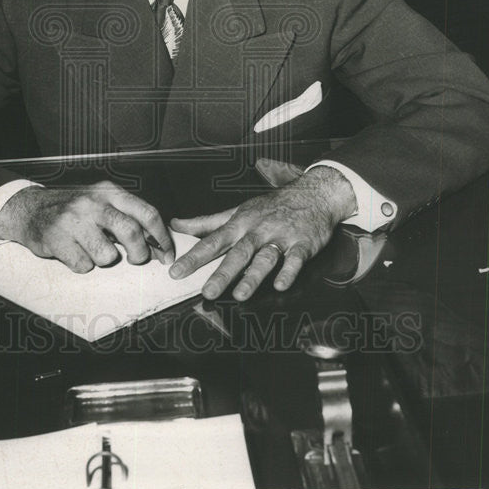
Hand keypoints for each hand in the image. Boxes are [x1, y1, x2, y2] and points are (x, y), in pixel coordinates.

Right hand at [0, 181, 174, 272]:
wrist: (30, 209)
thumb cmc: (74, 211)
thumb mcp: (102, 203)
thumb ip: (128, 218)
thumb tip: (158, 246)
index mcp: (109, 192)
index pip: (146, 212)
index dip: (161, 237)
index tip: (166, 254)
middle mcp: (93, 202)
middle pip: (131, 232)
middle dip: (140, 254)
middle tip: (137, 260)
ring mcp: (74, 220)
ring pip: (107, 255)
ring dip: (104, 260)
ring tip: (92, 250)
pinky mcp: (57, 239)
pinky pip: (84, 266)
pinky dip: (82, 265)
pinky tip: (74, 252)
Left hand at [168, 165, 356, 300]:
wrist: (312, 194)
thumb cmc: (270, 207)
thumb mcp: (237, 211)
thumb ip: (206, 222)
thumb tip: (176, 224)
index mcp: (240, 224)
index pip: (212, 241)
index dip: (194, 257)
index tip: (176, 272)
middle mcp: (258, 230)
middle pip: (238, 253)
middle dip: (222, 273)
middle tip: (207, 292)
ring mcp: (281, 236)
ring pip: (265, 257)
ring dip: (253, 276)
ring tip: (240, 295)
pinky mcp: (303, 243)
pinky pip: (295, 259)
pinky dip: (288, 272)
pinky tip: (280, 285)